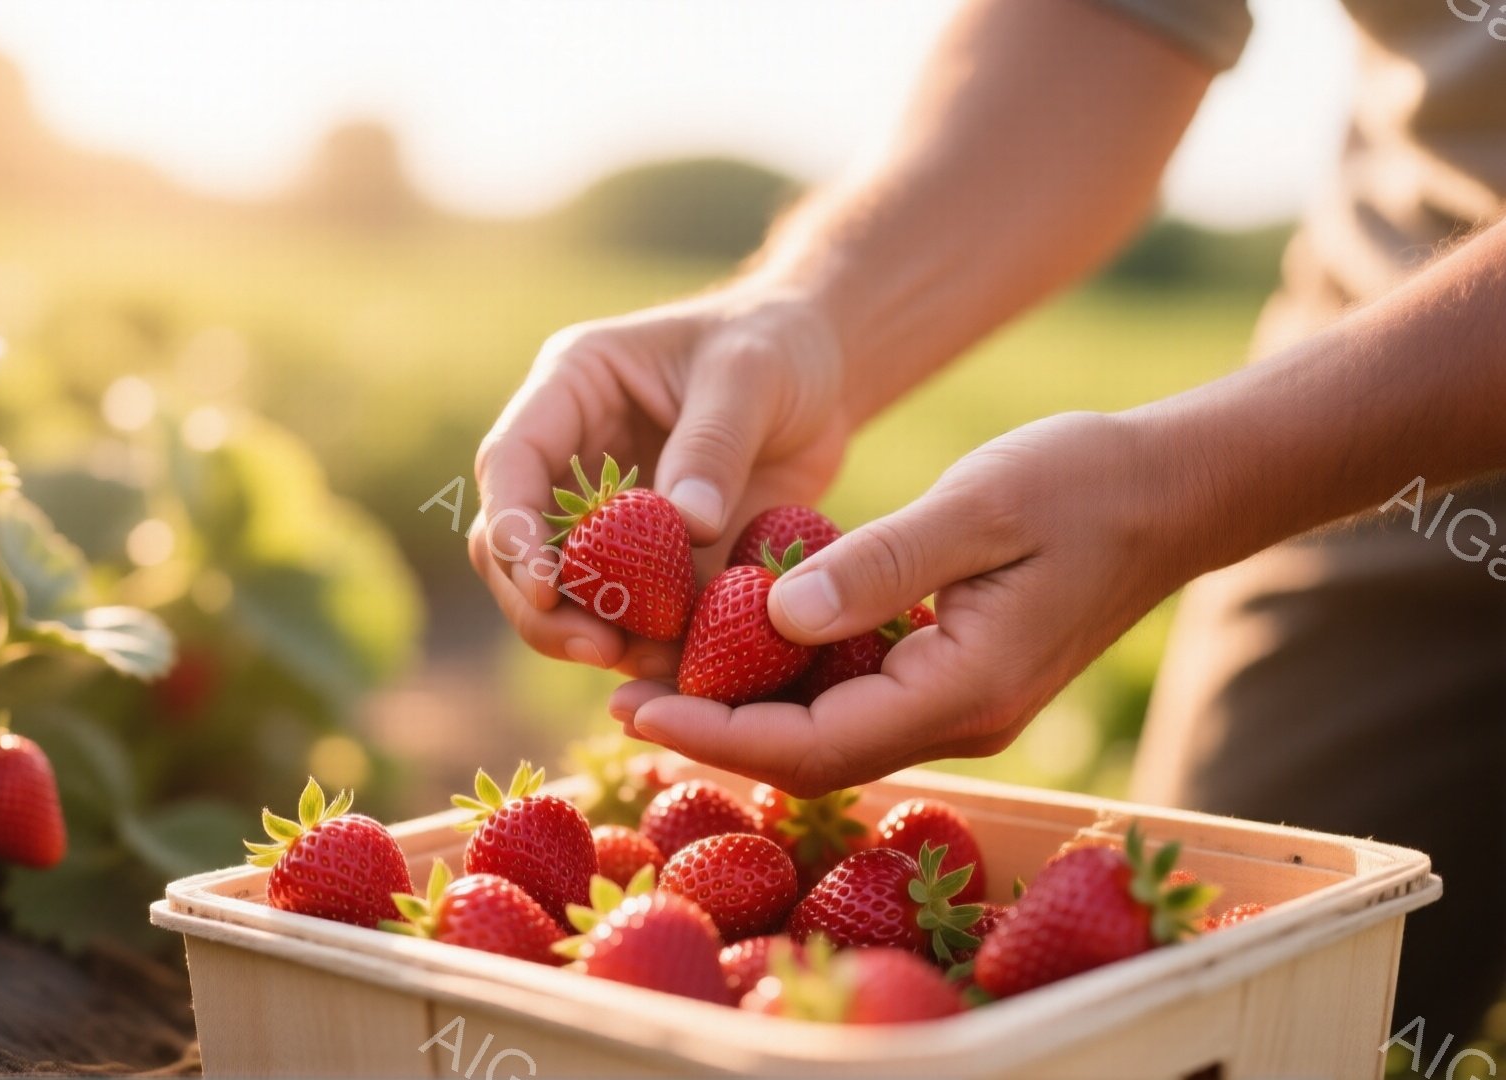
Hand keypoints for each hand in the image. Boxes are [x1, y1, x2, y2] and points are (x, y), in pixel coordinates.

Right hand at [468, 286, 856, 678]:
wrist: (821, 373)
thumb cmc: (775, 345)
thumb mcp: (749, 375)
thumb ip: (713, 445)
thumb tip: (688, 525)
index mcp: (569, 390)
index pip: (509, 462)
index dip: (513, 528)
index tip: (545, 585)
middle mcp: (569, 458)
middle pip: (512, 544)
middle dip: (542, 606)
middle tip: (599, 648)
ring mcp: (604, 516)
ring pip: (561, 593)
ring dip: (594, 636)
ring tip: (656, 664)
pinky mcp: (649, 563)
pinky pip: (631, 616)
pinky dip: (650, 647)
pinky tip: (688, 668)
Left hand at [609, 411, 1199, 795]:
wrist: (1170, 490)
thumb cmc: (1082, 482)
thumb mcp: (979, 506)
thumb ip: (879, 566)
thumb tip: (773, 617)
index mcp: (963, 689)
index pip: (816, 744)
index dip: (717, 732)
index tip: (635, 705)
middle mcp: (957, 715)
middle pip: (811, 752)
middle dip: (713, 729)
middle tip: (620, 693)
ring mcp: (959, 702)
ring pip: (829, 728)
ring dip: (743, 706)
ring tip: (654, 670)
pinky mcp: (954, 675)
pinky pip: (855, 694)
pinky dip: (788, 677)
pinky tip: (732, 640)